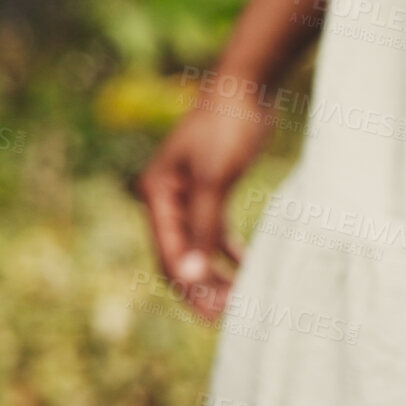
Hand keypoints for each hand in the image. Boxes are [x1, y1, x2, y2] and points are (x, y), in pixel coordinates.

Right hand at [133, 93, 271, 320]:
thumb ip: (203, 228)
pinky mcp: (211, 189)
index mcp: (157, 196)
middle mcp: (167, 198)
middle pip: (180, 255)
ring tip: (237, 299)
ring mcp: (187, 194)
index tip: (213, 315)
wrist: (247, 88)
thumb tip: (190, 276)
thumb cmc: (228, 129)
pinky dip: (228, 250)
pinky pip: (214, 230)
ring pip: (198, 246)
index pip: (168, 256)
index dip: (189, 287)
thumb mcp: (216, 180)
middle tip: (225, 317)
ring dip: (214, 273)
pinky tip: (247, 267)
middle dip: (200, 287)